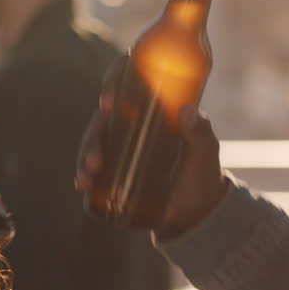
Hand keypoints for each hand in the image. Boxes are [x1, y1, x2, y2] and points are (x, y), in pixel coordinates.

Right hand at [75, 54, 227, 237]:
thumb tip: (187, 111)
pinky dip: (83, 174)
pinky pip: (89, 167)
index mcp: (151, 107)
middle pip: (103, 116)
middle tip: (99, 149)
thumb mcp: (206, 152)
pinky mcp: (111, 171)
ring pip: (93, 141)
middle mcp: (129, 122)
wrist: (198, 209)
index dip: (113, 82)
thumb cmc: (203, 171)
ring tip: (90, 173)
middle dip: (95, 132)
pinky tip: (82, 184)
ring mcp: (117, 147)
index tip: (109, 100)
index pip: (127, 80)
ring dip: (86, 154)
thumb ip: (201, 133)